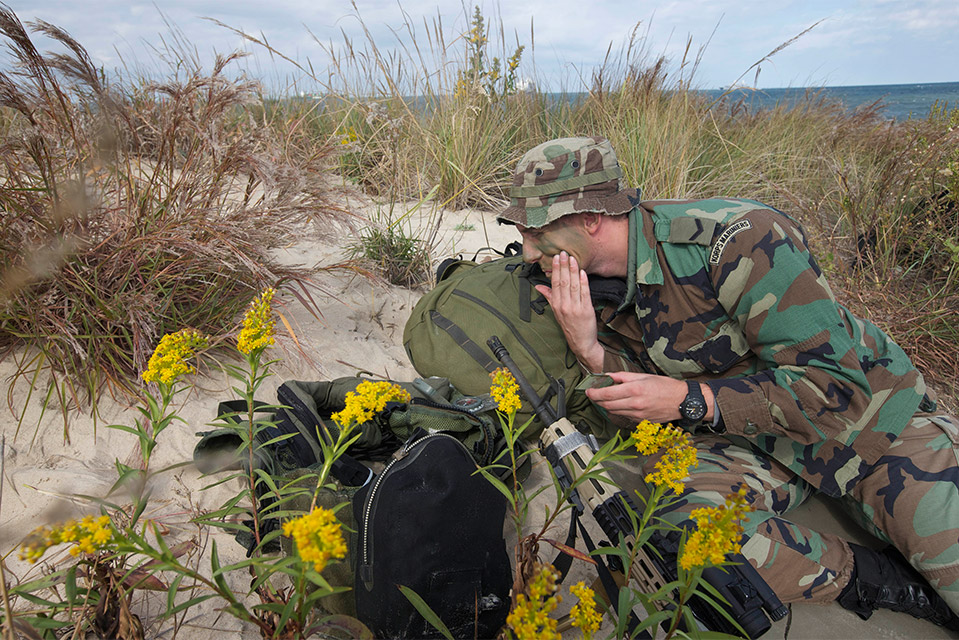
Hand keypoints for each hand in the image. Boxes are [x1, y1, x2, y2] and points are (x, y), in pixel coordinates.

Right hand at [535, 252, 604, 371]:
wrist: (581, 343)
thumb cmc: (569, 327)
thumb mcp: (556, 312)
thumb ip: (549, 297)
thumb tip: (539, 286)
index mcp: (556, 305)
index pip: (555, 284)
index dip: (556, 270)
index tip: (556, 258)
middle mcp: (564, 306)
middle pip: (563, 282)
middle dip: (564, 266)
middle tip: (564, 253)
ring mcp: (575, 308)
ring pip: (573, 286)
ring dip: (573, 271)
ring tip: (573, 259)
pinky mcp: (586, 310)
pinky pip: (585, 293)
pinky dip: (583, 282)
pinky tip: (582, 272)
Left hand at [586, 371, 714, 424]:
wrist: (682, 401)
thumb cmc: (666, 386)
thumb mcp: (644, 376)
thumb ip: (624, 377)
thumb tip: (608, 376)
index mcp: (635, 390)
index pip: (607, 393)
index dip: (594, 393)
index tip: (588, 391)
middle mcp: (634, 404)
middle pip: (607, 404)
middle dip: (596, 400)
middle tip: (592, 395)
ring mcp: (637, 415)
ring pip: (613, 412)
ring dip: (606, 406)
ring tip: (604, 399)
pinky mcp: (641, 422)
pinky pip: (624, 416)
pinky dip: (618, 411)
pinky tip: (619, 405)